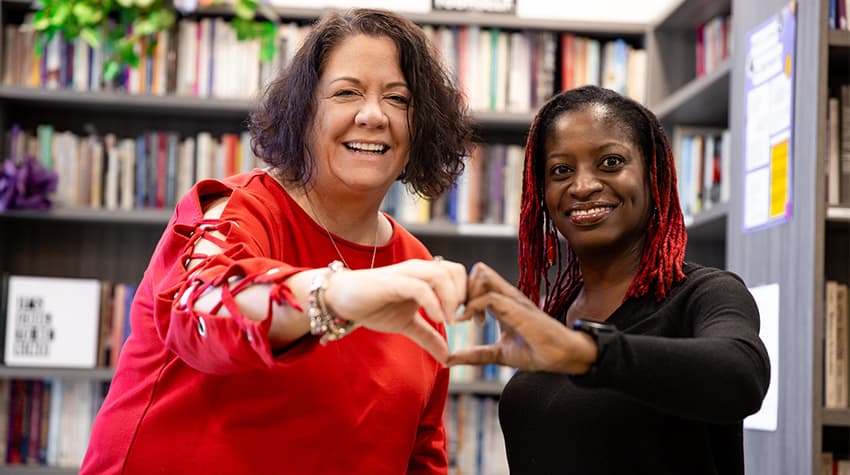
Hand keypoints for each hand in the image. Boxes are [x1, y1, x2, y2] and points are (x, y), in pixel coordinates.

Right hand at [324, 258, 466, 363]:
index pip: (458, 275)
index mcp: (425, 276)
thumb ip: (428, 337)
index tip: (471, 320)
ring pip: (441, 275)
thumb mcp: (406, 325)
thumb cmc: (373, 305)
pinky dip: (433, 302)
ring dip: (452, 298)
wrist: (340, 298)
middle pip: (456, 271)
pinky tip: (437, 319)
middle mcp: (418, 270)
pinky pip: (420, 287)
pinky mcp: (392, 282)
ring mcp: (405, 274)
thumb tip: (447, 357)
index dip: (469, 296)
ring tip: (450, 321)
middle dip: (465, 296)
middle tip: (463, 320)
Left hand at [446, 262, 595, 373]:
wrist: (563, 356)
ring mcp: (513, 300)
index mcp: (503, 302)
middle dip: (462, 288)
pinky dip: (473, 308)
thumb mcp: (498, 354)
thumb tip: (449, 359)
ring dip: (467, 295)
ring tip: (465, 318)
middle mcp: (508, 296)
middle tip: (459, 312)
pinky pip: (490, 298)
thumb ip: (475, 354)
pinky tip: (470, 323)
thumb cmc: (536, 351)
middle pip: (478, 270)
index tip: (459, 315)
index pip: (479, 278)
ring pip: (482, 276)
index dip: (463, 292)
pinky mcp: (518, 310)